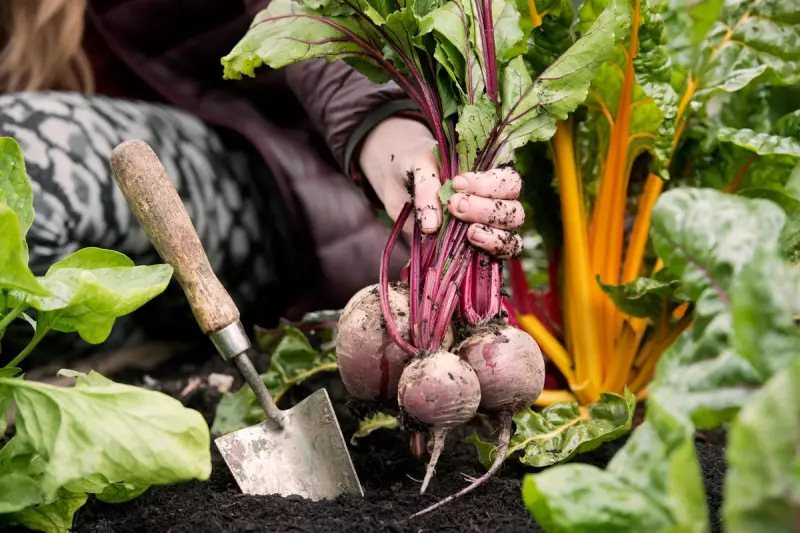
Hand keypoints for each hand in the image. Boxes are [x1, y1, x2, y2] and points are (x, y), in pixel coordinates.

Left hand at [358, 117, 523, 257]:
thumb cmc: (414, 167)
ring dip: (493, 235)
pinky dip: (492, 251)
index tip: (457, 184)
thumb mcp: (417, 166)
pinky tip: (473, 245)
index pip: (508, 180)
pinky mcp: (479, 246)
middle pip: (513, 210)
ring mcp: (489, 225)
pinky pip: (501, 253)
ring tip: (468, 232)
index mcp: (489, 173)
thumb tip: (431, 226)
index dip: (489, 185)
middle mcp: (496, 200)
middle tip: (455, 205)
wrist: (398, 183)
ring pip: (511, 233)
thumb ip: (425, 188)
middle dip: (486, 209)